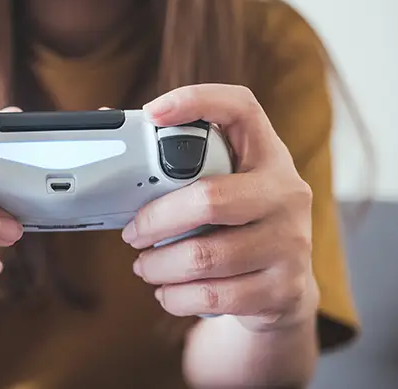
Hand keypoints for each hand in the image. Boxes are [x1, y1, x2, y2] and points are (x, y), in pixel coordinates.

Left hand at [123, 84, 318, 332]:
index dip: (196, 100)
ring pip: (206, 255)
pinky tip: (167, 290)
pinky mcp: (284, 287)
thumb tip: (106, 119)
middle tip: (132, 232)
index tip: (151, 113)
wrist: (284, 287)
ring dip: (161, 264)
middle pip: (210, 198)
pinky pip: (215, 296)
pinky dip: (178, 296)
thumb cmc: (236, 223)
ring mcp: (291, 242)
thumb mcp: (222, 184)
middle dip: (156, 219)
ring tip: (145, 265)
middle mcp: (287, 192)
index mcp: (267, 154)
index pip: (240, 107)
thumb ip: (176, 159)